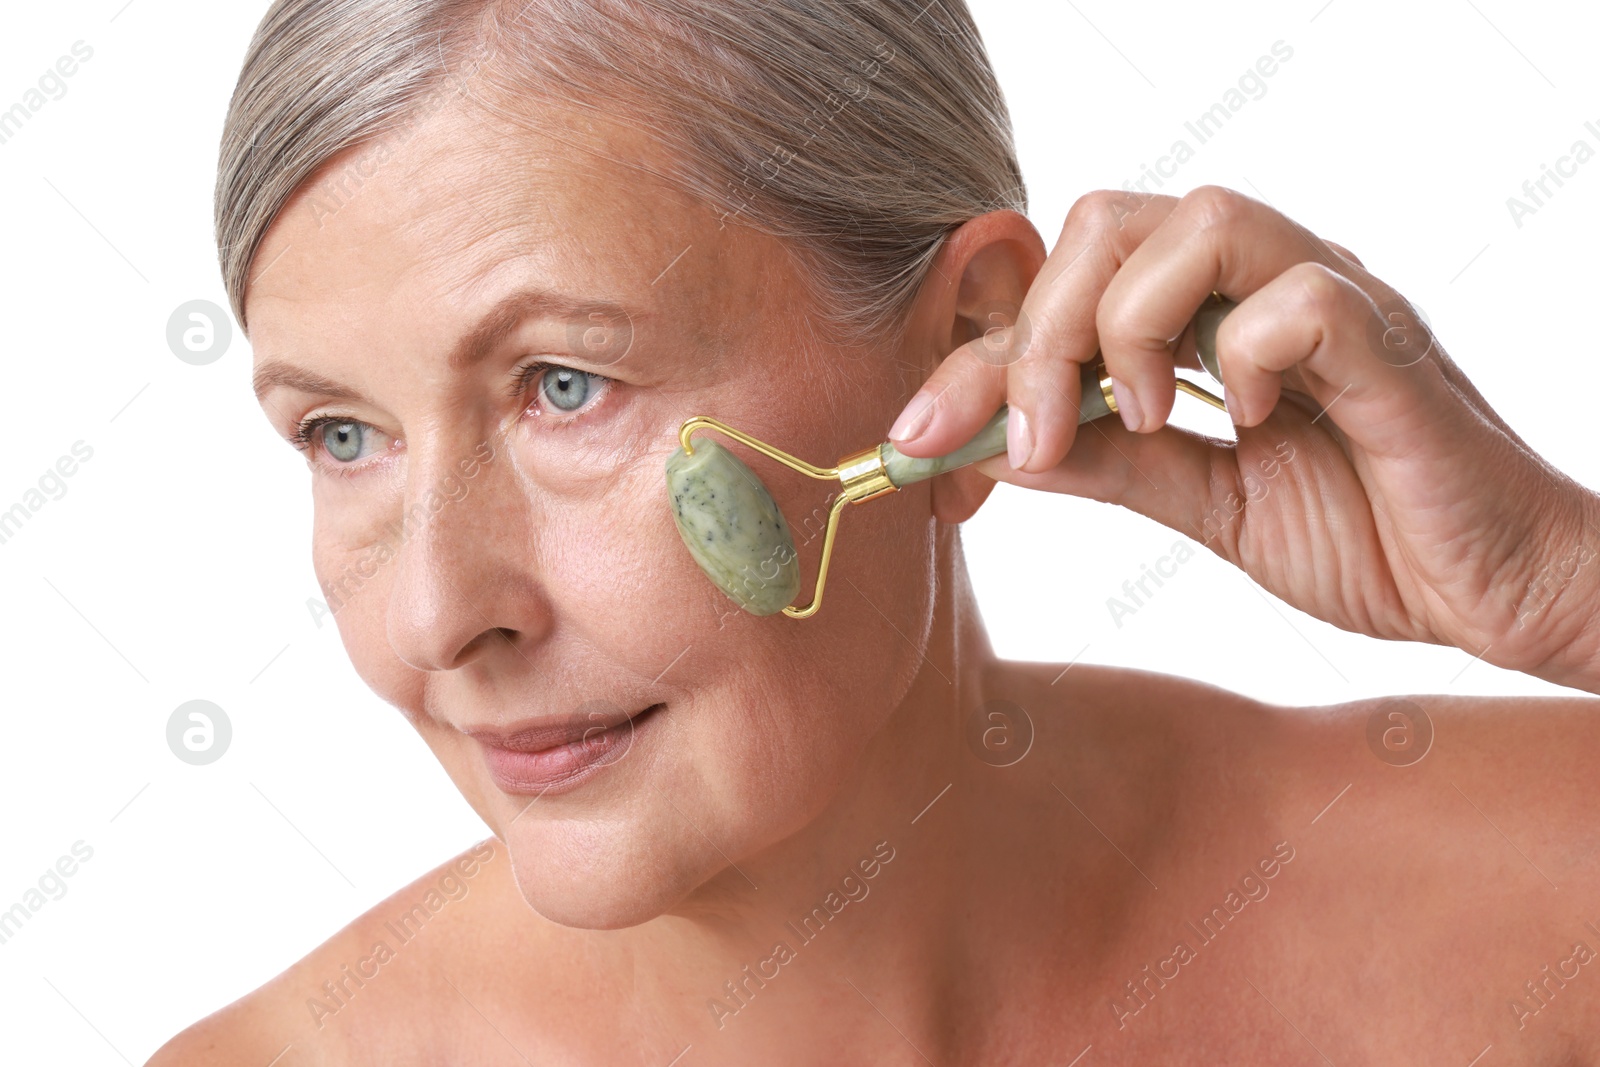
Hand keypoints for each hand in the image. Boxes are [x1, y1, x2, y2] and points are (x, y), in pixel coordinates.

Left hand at [887, 186, 1599, 693]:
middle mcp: (1264, 289)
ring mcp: (1334, 305)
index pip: (1069, 287)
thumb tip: (997, 446)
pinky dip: (1251, 355)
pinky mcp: (1393, 347)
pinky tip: (1254, 422)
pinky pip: (1305, 295)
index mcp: (1210, 321)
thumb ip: (1111, 465)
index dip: (978, 354)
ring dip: (1132, 325)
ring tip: (1142, 418)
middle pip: (1114, 218)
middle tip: (1031, 434)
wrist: (1494, 591)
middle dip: (1040, 328)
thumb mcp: (1206, 504)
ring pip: (1204, 219)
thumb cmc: (1367, 535)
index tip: (915, 437)